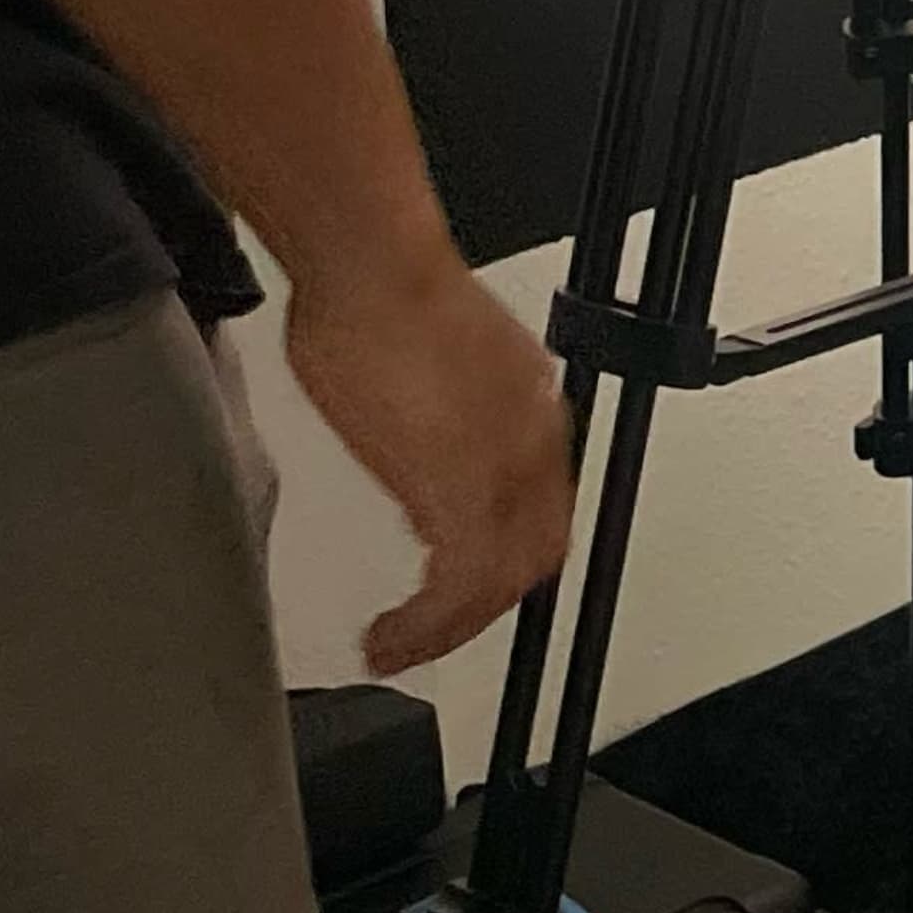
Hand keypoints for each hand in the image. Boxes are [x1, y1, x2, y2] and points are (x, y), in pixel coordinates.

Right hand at [283, 239, 574, 674]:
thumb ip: (440, 413)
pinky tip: (392, 637)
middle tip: (437, 627)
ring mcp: (502, 468)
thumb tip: (417, 444)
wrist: (371, 268)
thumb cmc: (383, 293)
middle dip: (487, 601)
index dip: (508, 547)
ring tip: (403, 645)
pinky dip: (428, 628)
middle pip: (536, 549)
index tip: (464, 572)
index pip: (541, 501)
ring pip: (502, 580)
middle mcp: (531, 438)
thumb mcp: (434, 358)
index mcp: (529, 402)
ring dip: (452, 626)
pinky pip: (459, 589)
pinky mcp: (459, 494)